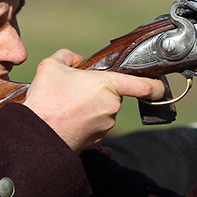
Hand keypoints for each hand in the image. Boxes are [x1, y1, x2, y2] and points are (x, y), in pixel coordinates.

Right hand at [24, 49, 165, 152]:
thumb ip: (68, 56)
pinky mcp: (97, 139)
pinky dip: (86, 121)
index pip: (144, 86)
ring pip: (104, 110)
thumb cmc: (47, 99)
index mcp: (108, 85)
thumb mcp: (51, 66)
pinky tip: (68, 118)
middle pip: (115, 96)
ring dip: (92, 107)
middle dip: (100, 92)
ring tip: (67, 106)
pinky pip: (96, 125)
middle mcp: (112, 106)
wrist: (37, 135)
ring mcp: (106, 125)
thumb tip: (77, 60)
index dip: (156, 85)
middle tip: (77, 91)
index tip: (160, 86)